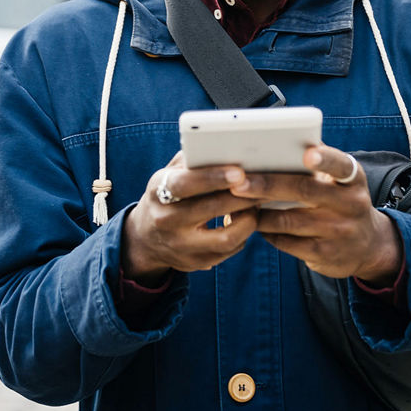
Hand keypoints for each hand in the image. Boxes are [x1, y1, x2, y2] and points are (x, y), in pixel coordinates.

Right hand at [121, 151, 259, 284]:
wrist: (147, 238)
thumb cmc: (168, 195)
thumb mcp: (169, 175)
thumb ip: (192, 161)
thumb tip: (224, 146)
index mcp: (157, 192)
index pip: (184, 184)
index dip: (212, 177)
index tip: (239, 172)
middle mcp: (165, 221)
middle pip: (211, 209)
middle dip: (242, 196)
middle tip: (264, 184)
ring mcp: (180, 246)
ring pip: (226, 237)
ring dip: (248, 219)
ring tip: (257, 204)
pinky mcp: (195, 263)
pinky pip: (229, 250)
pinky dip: (243, 234)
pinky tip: (247, 219)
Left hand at [229, 144, 402, 284]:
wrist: (368, 247)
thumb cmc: (340, 201)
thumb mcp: (341, 182)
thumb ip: (316, 163)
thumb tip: (275, 142)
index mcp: (352, 179)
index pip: (340, 165)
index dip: (324, 159)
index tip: (307, 154)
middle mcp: (350, 204)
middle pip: (303, 191)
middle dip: (267, 185)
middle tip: (238, 182)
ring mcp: (338, 231)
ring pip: (288, 220)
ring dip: (258, 212)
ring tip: (235, 203)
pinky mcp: (324, 254)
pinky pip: (286, 241)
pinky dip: (265, 231)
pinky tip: (252, 223)